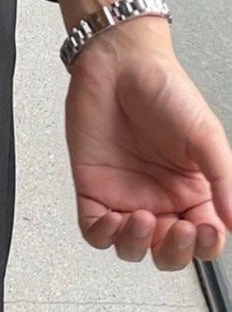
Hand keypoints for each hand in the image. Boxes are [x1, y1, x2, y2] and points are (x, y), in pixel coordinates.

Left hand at [65, 24, 231, 268]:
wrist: (118, 60)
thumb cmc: (163, 87)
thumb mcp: (204, 133)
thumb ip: (223, 178)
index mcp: (192, 189)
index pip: (204, 237)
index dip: (207, 245)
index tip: (206, 231)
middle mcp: (159, 197)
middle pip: (168, 251)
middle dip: (174, 251)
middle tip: (176, 229)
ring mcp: (124, 194)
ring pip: (132, 247)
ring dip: (137, 244)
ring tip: (141, 219)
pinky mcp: (92, 186)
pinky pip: (95, 229)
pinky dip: (103, 235)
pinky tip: (112, 220)